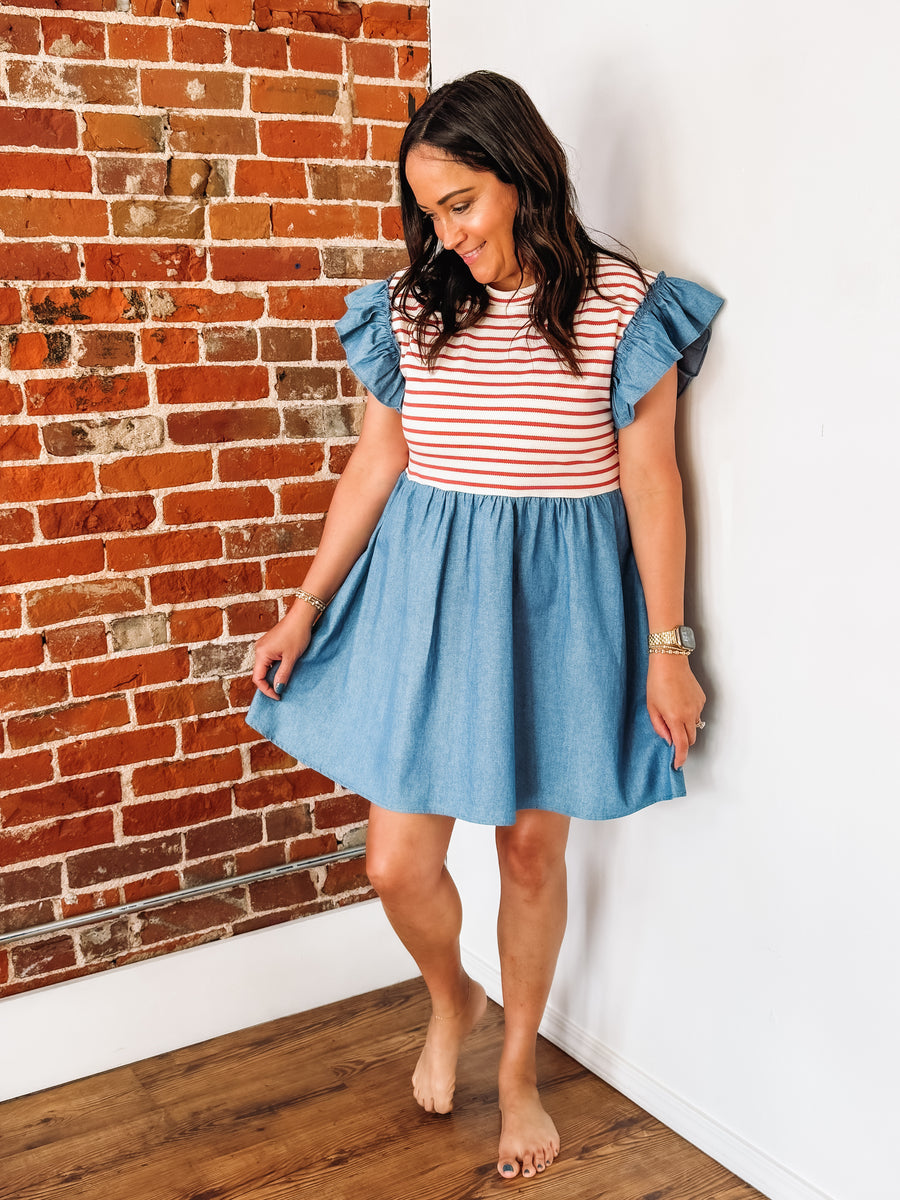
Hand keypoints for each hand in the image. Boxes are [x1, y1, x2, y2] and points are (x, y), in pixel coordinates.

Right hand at [251, 603, 315, 700]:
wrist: (301, 617)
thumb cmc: (297, 634)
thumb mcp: (291, 658)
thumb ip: (283, 675)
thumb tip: (278, 689)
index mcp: (261, 653)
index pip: (257, 678)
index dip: (266, 690)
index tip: (278, 696)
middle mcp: (259, 649)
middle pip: (259, 673)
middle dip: (269, 684)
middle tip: (282, 691)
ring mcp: (263, 646)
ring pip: (264, 667)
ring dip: (273, 675)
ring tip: (284, 681)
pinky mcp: (269, 643)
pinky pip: (268, 660)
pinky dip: (275, 667)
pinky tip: (284, 670)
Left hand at [646, 654, 705, 769]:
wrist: (670, 662)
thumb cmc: (657, 682)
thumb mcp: (651, 707)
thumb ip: (659, 726)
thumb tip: (667, 740)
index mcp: (675, 718)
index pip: (682, 746)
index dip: (680, 758)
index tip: (677, 764)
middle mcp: (690, 714)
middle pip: (690, 739)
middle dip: (682, 743)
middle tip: (671, 738)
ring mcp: (697, 707)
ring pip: (695, 726)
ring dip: (686, 728)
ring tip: (673, 714)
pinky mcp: (701, 699)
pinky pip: (697, 713)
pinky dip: (689, 714)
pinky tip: (679, 703)